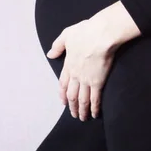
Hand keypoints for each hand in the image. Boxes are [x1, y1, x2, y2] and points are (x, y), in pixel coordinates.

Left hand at [46, 1, 141, 120]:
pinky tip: (95, 114)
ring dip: (81, 110)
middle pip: (72, 95)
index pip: (63, 83)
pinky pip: (95, 98)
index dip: (62, 94)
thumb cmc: (85, 32)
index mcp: (68, 64)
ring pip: (82, 99)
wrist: (101, 35)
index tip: (63, 101)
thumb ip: (57, 46)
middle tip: (73, 115)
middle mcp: (76, 75)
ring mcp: (87, 80)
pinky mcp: (98, 82)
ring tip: (82, 118)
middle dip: (72, 106)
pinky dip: (94, 108)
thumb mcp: (66, 35)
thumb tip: (50, 54)